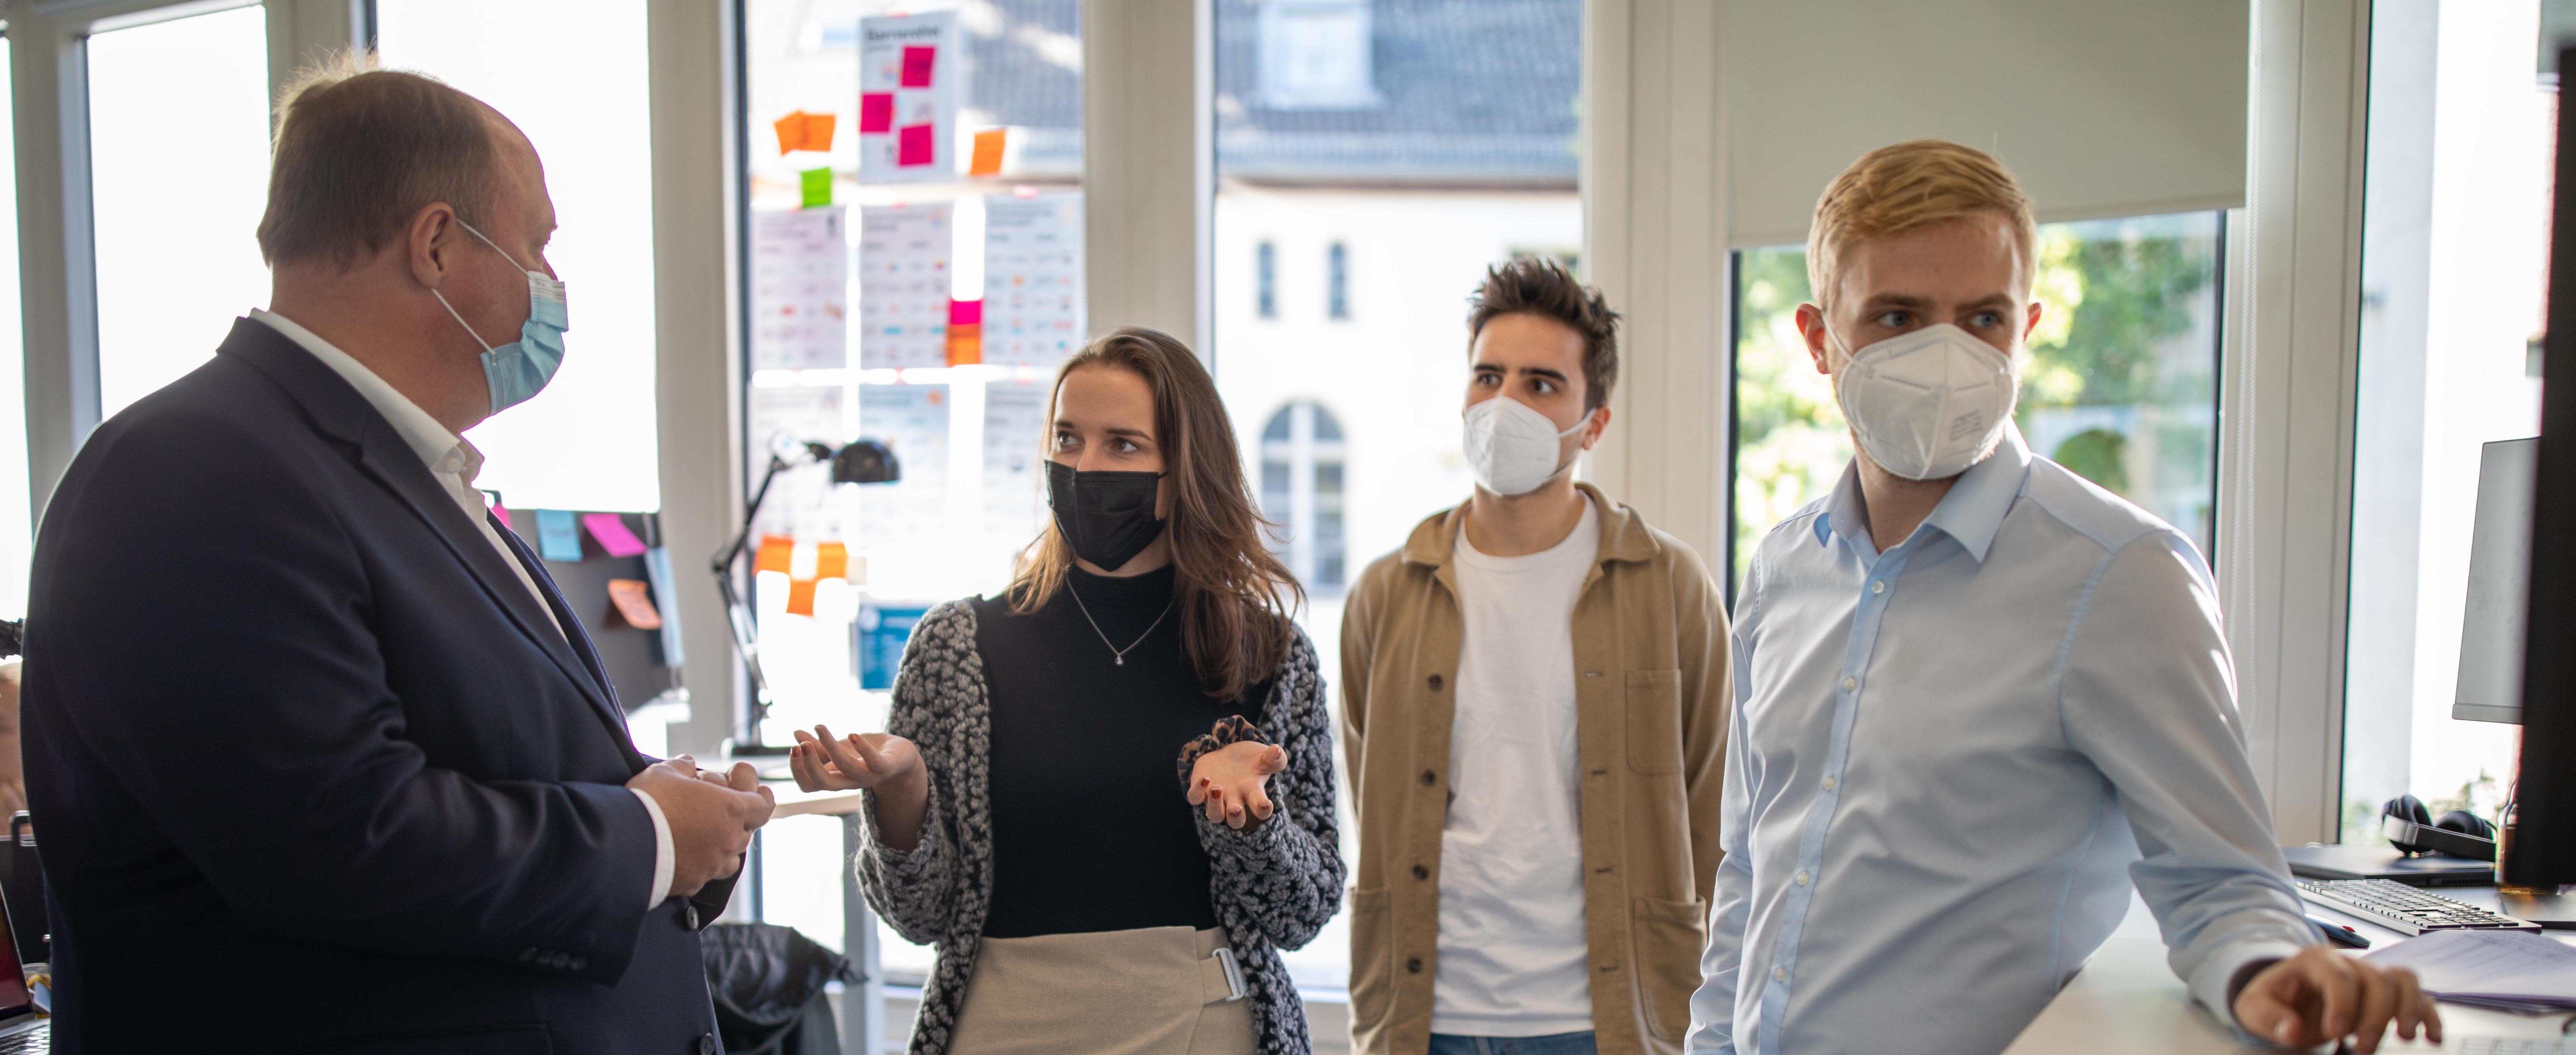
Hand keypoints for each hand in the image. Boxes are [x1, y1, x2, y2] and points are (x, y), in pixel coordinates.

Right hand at [626, 756, 774, 897]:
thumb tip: (687, 765)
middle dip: (737, 818)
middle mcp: (729, 840)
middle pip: (747, 830)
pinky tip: (687, 855)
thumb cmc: (648, 803)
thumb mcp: (664, 772)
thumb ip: (682, 767)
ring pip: (731, 855)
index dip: (760, 795)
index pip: (764, 805)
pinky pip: (707, 872)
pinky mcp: (694, 882)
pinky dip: (702, 862)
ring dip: (723, 843)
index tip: (755, 788)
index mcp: (732, 809)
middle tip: (718, 807)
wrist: (623, 845)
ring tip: (706, 832)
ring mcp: (713, 864)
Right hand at [787, 725, 920, 793]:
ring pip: (846, 767)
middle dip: (810, 765)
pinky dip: (862, 748)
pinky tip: (851, 734)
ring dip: (830, 747)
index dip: (798, 771)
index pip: (810, 785)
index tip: (793, 749)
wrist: (901, 757)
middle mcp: (850, 781)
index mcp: (836, 779)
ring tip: (820, 728)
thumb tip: (795, 733)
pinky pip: (874, 761)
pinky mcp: (886, 766)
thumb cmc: (866, 755)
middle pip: (825, 783)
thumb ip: (819, 746)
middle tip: (801, 745)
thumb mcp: (840, 749)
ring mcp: (869, 775)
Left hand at [1187, 741, 1285, 829]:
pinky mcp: (1200, 789)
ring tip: (1217, 789)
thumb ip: (1275, 758)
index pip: (1260, 810)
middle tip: (1235, 809)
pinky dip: (1197, 792)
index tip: (1266, 804)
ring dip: (1215, 806)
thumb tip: (1277, 751)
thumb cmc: (1251, 759)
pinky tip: (1204, 778)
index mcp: (1253, 793)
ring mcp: (1217, 797)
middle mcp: (1235, 799)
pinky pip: (1194, 798)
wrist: (1229, 752)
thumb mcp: (1265, 756)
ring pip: (1215, 815)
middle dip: (1235, 817)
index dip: (1263, 811)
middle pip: (1235, 821)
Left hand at [2232, 946, 2440, 1052]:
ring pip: (2402, 980)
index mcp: (2314, 961)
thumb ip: (2269, 1017)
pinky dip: (2428, 1013)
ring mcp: (2370, 975)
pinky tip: (2431, 1037)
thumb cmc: (2273, 999)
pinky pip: (2416, 993)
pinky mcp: (2386, 992)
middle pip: (2377, 980)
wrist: (2284, 994)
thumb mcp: (2255, 1007)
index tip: (2336, 1033)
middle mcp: (2348, 963)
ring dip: (2409, 1009)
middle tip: (2364, 1048)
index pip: (2338, 976)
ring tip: (2404, 1037)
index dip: (2343, 1004)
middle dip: (2376, 1016)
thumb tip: (2290, 1030)